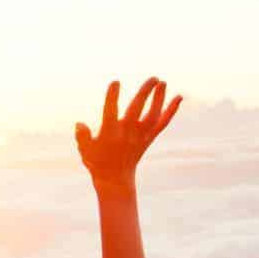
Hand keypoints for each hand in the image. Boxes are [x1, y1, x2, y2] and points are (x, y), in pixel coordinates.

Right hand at [75, 78, 181, 199]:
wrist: (114, 179)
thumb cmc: (97, 162)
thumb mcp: (85, 150)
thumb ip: (82, 136)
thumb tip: (80, 124)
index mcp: (109, 133)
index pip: (110, 111)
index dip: (112, 97)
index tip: (115, 82)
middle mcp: (126, 133)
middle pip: (137, 109)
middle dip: (145, 93)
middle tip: (153, 78)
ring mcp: (140, 136)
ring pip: (153, 114)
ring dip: (159, 98)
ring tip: (162, 83)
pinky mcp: (149, 139)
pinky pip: (162, 123)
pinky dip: (171, 110)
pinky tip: (178, 97)